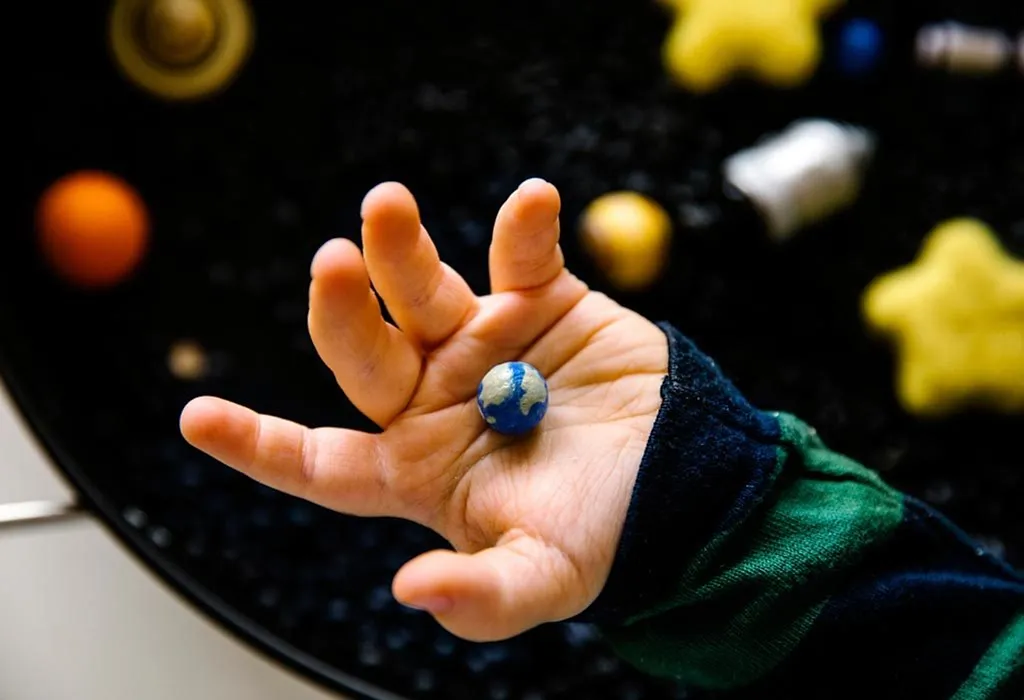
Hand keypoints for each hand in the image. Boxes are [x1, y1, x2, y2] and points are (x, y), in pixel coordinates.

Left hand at [180, 179, 667, 640]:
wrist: (681, 479)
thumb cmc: (606, 532)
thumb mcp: (544, 579)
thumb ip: (481, 598)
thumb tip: (410, 595)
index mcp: (415, 467)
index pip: (321, 460)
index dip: (261, 443)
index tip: (197, 418)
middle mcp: (434, 397)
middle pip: (365, 352)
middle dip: (340, 311)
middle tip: (330, 262)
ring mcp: (482, 342)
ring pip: (422, 287)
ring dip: (399, 246)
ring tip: (386, 202)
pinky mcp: (540, 302)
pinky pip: (522, 255)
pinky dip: (525, 227)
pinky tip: (534, 201)